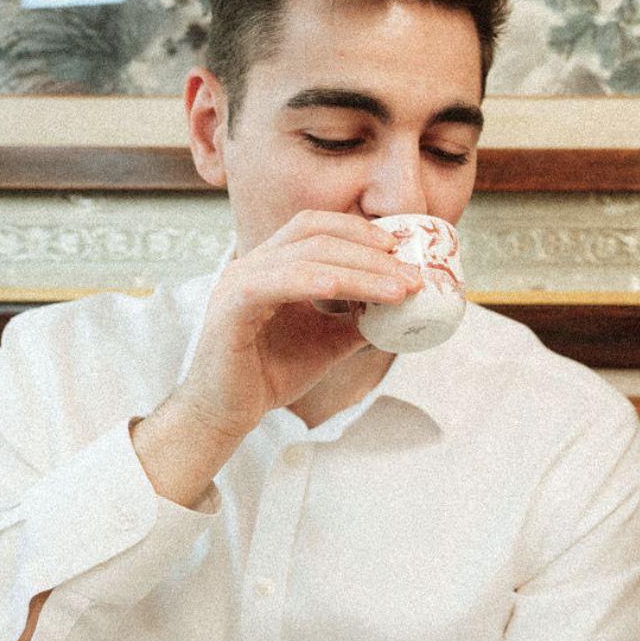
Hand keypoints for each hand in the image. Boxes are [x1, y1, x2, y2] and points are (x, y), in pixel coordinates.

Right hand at [171, 209, 420, 438]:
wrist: (227, 413)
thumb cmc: (270, 374)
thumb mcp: (328, 341)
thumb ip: (358, 318)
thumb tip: (399, 304)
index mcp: (273, 264)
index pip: (318, 227)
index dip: (360, 232)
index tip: (402, 251)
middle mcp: (254, 263)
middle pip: (318, 235)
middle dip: (371, 252)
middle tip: (412, 274)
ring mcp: (239, 281)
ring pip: (306, 257)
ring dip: (360, 271)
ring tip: (398, 290)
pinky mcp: (230, 306)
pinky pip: (274, 283)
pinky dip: (311, 281)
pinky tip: (340, 288)